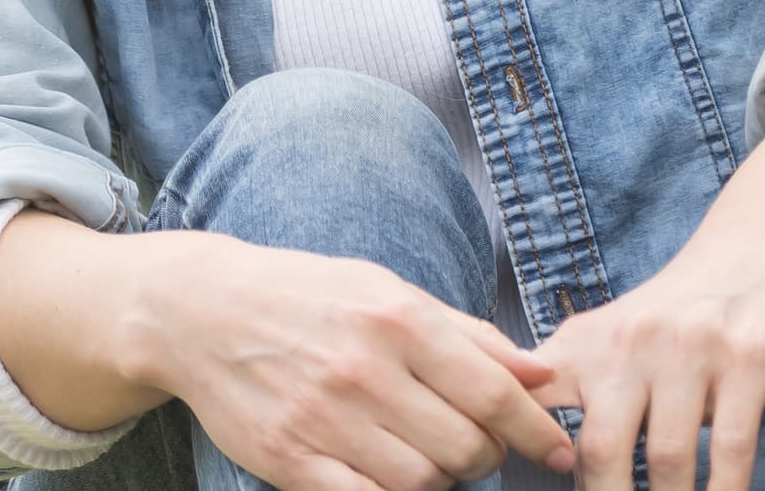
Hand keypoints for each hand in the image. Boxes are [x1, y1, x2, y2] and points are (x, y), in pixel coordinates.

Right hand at [43, 227, 572, 490]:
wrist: (206, 312)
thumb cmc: (315, 298)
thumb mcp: (394, 293)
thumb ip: (472, 336)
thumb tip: (541, 374)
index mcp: (401, 320)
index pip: (494, 393)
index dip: (537, 431)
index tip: (558, 451)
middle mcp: (365, 370)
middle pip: (463, 447)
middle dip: (487, 457)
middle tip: (479, 447)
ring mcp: (323, 420)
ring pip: (420, 483)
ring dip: (442, 481)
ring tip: (434, 458)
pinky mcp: (287, 460)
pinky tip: (392, 477)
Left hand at [536, 219, 764, 490]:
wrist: (761, 244)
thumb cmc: (677, 313)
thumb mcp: (609, 334)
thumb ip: (562, 384)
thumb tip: (528, 452)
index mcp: (587, 344)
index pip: (533, 407)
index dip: (522, 453)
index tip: (518, 478)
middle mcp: (634, 343)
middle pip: (602, 450)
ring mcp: (693, 350)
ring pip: (669, 457)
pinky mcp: (749, 360)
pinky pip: (731, 448)